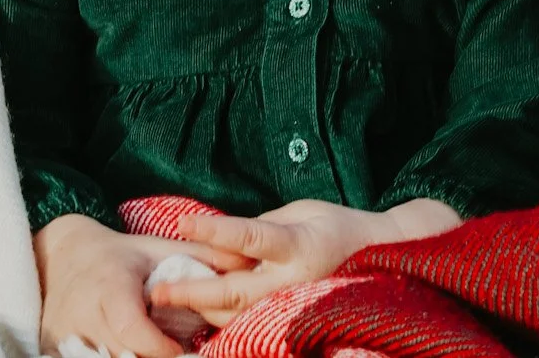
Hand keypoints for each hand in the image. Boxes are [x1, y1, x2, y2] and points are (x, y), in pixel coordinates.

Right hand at [34, 214, 247, 357]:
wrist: (62, 257)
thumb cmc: (119, 255)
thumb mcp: (157, 249)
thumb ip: (200, 257)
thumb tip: (246, 262)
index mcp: (109, 284)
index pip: (132, 327)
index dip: (158, 346)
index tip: (180, 349)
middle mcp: (83, 313)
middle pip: (121, 355)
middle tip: (177, 355)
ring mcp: (65, 335)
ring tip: (158, 350)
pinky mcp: (54, 350)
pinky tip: (132, 353)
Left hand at [149, 198, 460, 327]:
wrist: (382, 257)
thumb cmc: (338, 228)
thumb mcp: (301, 213)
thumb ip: (264, 228)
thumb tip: (225, 240)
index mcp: (297, 245)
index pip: (249, 238)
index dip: (214, 232)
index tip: (181, 223)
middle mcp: (293, 281)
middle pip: (234, 291)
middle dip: (193, 291)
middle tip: (157, 291)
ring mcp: (293, 305)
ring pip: (239, 315)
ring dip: (201, 311)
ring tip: (165, 306)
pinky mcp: (292, 320)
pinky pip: (251, 324)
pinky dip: (222, 322)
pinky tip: (196, 320)